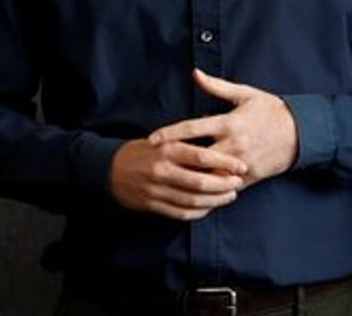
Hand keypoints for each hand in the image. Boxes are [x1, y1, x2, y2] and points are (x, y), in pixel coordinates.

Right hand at [108, 137, 247, 220]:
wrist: (110, 169)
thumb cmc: (145, 150)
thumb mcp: (164, 139)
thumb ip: (188, 142)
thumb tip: (220, 140)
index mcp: (167, 149)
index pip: (201, 156)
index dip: (224, 162)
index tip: (241, 166)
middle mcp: (161, 170)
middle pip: (200, 182)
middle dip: (223, 184)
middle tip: (238, 183)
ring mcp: (156, 190)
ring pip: (193, 200)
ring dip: (215, 200)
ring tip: (229, 195)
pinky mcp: (152, 205)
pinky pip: (181, 213)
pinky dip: (199, 212)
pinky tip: (210, 207)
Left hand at [148, 69, 298, 187]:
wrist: (302, 133)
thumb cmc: (271, 111)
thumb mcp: (246, 94)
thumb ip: (218, 87)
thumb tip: (195, 73)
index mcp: (230, 122)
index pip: (193, 128)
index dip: (170, 134)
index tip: (152, 140)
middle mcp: (234, 144)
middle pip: (196, 157)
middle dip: (173, 162)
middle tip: (152, 165)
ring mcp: (241, 163)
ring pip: (208, 176)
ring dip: (188, 179)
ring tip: (167, 181)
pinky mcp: (249, 177)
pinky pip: (224, 188)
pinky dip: (208, 191)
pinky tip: (191, 193)